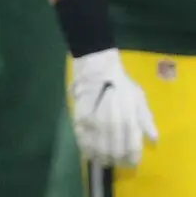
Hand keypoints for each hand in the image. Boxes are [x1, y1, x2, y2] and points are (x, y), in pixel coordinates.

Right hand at [71, 48, 157, 167]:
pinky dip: (87, 149)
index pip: (131, 149)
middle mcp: (113, 125)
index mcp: (130, 121)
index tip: (131, 162)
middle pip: (114, 152)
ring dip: (101, 157)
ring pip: (98, 149)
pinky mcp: (80, 120)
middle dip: (117, 160)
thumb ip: (146, 120)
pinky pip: (83, 141)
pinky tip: (89, 152)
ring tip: (103, 159)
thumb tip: (153, 140)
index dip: (131, 160)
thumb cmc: (122, 84)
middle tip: (116, 161)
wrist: (97, 70)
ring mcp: (95, 124)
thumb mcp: (140, 99)